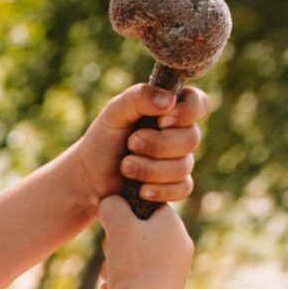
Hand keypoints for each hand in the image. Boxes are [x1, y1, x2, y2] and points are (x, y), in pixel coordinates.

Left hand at [69, 81, 210, 216]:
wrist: (89, 178)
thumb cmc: (103, 140)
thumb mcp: (115, 112)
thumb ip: (139, 97)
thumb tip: (170, 100)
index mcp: (171, 110)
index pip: (198, 104)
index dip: (186, 113)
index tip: (162, 121)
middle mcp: (179, 134)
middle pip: (192, 139)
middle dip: (159, 144)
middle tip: (131, 144)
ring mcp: (178, 161)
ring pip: (184, 166)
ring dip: (151, 168)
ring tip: (125, 166)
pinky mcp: (172, 186)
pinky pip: (182, 188)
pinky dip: (161, 190)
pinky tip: (141, 191)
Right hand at [96, 193, 192, 288]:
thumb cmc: (130, 266)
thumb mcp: (117, 225)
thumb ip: (112, 205)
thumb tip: (111, 204)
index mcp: (174, 226)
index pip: (147, 207)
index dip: (123, 217)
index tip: (112, 230)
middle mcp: (181, 247)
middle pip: (142, 234)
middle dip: (118, 245)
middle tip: (110, 255)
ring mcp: (177, 272)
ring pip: (140, 259)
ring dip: (118, 265)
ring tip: (110, 278)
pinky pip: (143, 280)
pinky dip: (125, 283)